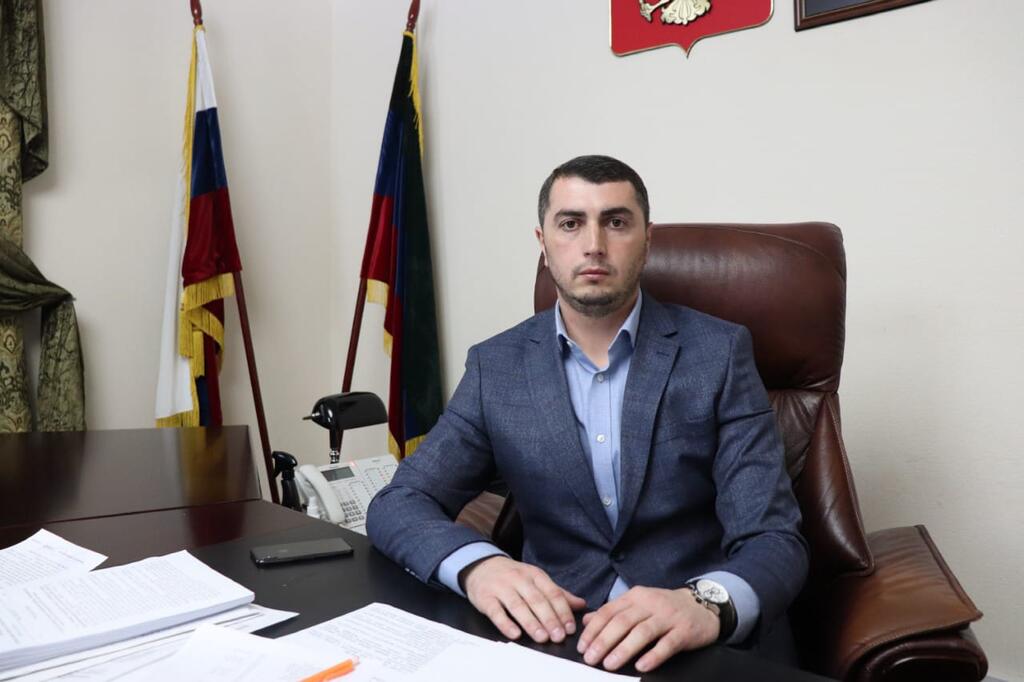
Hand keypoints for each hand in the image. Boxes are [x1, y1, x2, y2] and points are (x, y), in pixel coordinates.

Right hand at [461, 556, 586, 643]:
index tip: (570, 628)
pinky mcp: (486, 598)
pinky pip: (496, 611)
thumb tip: (581, 604)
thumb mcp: (536, 580)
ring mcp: (501, 588)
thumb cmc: (513, 577)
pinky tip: (515, 634)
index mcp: (535, 575)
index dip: (562, 611)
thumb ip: (558, 593)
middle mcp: (519, 580)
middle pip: (537, 600)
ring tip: (542, 637)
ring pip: (518, 606)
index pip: (552, 593)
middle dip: (549, 619)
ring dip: (531, 623)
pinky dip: (505, 623)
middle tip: (559, 636)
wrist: (481, 566)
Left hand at [577, 586, 718, 672]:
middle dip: (604, 641)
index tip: (582, 646)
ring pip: (642, 632)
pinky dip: (653, 655)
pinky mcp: (684, 631)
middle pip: (623, 622)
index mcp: (636, 597)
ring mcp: (668, 617)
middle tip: (591, 658)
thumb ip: (613, 611)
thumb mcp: (638, 603)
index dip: (594, 629)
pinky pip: (667, 644)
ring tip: (609, 664)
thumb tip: (586, 621)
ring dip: (624, 649)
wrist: (702, 605)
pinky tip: (641, 667)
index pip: (609, 611)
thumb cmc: (665, 608)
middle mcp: (650, 604)